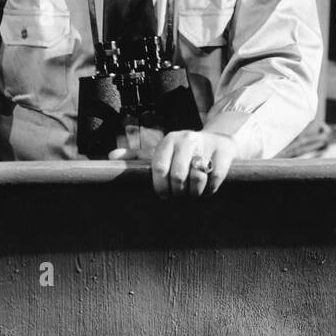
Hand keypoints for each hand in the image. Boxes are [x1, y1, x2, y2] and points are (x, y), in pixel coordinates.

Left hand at [110, 130, 237, 197]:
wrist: (218, 140)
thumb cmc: (183, 152)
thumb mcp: (161, 151)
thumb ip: (137, 156)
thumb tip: (110, 157)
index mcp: (168, 140)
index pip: (159, 167)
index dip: (160, 186)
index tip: (163, 196)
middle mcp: (187, 139)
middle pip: (178, 175)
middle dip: (178, 192)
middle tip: (179, 197)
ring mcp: (207, 144)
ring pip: (198, 177)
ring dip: (195, 193)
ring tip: (193, 195)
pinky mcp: (224, 151)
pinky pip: (216, 177)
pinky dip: (211, 190)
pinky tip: (207, 190)